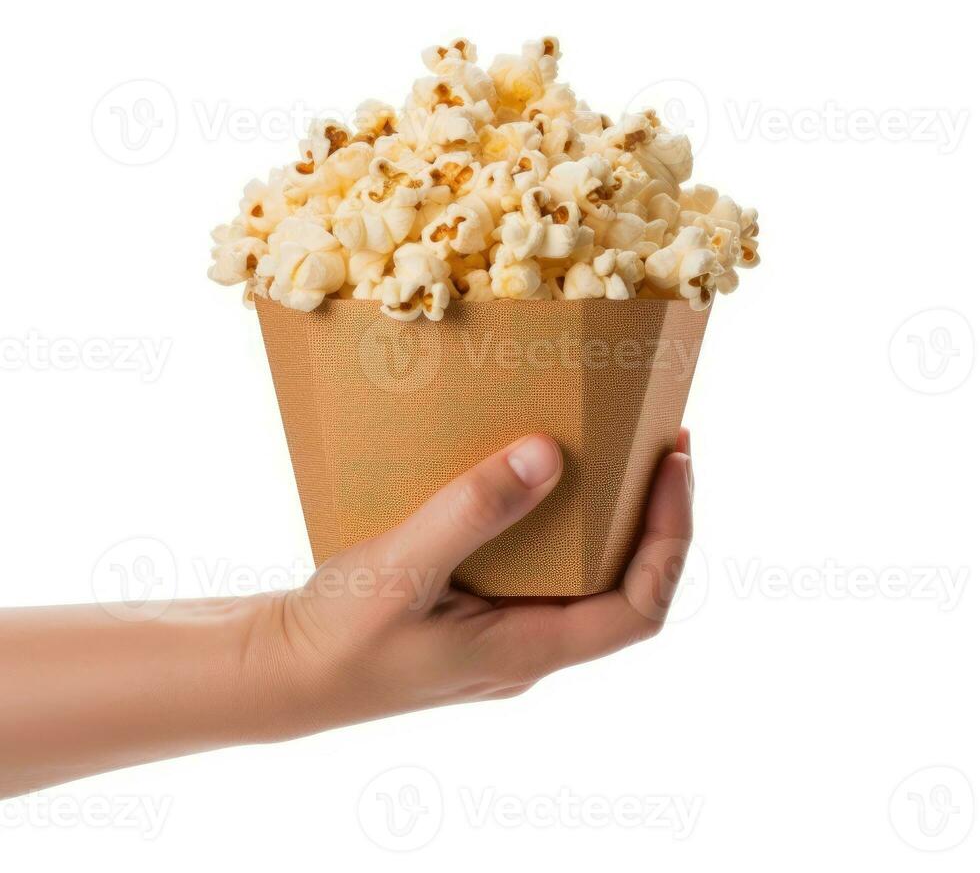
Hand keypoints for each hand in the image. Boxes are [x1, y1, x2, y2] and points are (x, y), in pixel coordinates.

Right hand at [250, 430, 694, 740]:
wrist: (284, 673)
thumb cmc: (337, 635)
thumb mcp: (402, 568)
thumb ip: (473, 512)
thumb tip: (549, 454)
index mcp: (527, 651)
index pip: (641, 607)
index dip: (672, 536)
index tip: (675, 464)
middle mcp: (529, 649)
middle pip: (625, 588)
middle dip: (654, 518)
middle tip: (660, 443)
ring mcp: (504, 635)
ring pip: (584, 579)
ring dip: (611, 519)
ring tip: (615, 452)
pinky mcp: (478, 616)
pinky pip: (542, 570)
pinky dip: (560, 525)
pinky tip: (537, 483)